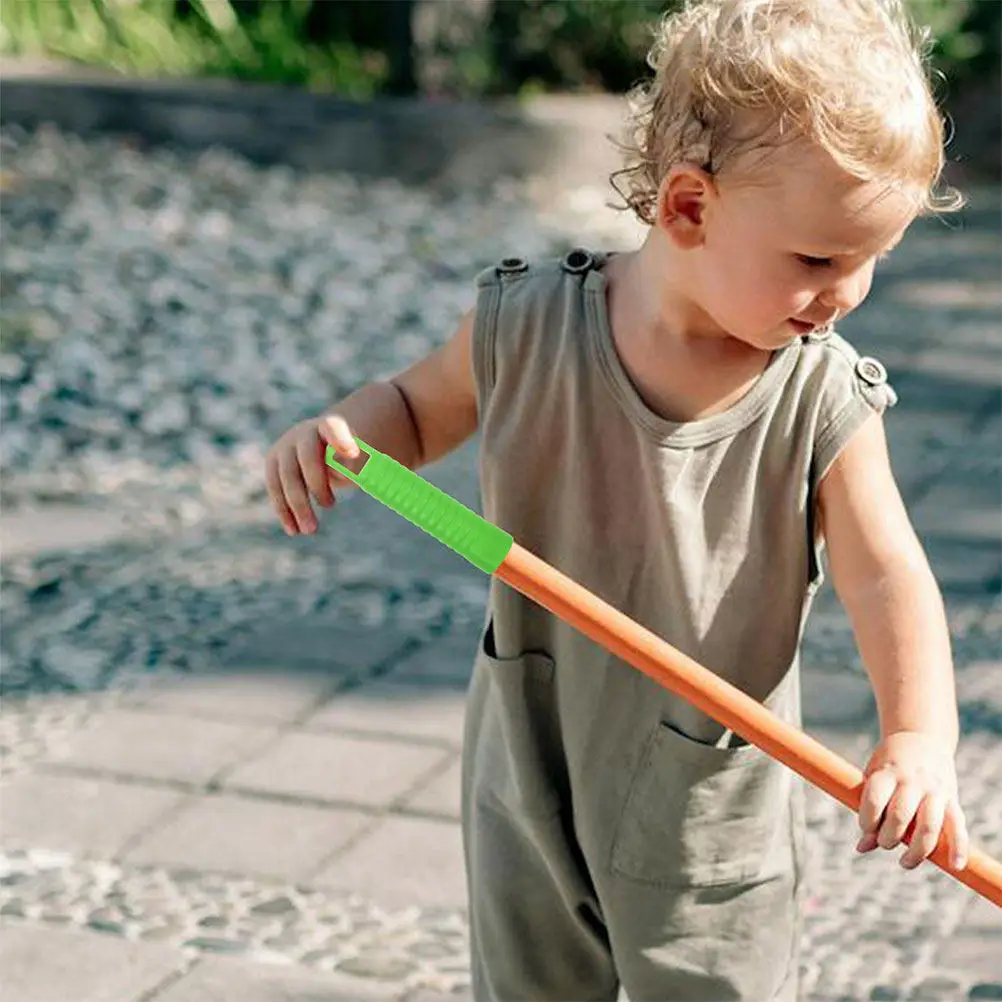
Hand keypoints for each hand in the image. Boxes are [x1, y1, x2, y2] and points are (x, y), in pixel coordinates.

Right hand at [265, 414, 360, 535]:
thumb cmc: (347, 456)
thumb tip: (341, 473)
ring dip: (298, 505)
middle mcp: (304, 433)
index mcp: (330, 426)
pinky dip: (284, 511)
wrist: (322, 444)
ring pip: (286, 477)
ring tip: (311, 530)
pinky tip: (294, 530)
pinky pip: (275, 488)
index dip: (341, 439)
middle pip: (308, 458)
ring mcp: (285, 447)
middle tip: (331, 506)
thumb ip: (354, 465)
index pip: (333, 427)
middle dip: (318, 485)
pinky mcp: (273, 463)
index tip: (353, 454)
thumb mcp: (357, 460)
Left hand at [855, 730, 968, 870]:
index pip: (874, 801)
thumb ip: (869, 810)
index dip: (867, 822)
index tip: (866, 829)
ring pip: (929, 826)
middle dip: (889, 838)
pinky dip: (958, 848)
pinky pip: (958, 827)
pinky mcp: (952, 799)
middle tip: (885, 843)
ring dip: (917, 851)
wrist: (922, 738)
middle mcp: (912, 781)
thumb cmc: (890, 763)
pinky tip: (954, 865)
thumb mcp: (874, 777)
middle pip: (900, 816)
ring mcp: (934, 790)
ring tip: (905, 862)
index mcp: (887, 772)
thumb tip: (862, 848)